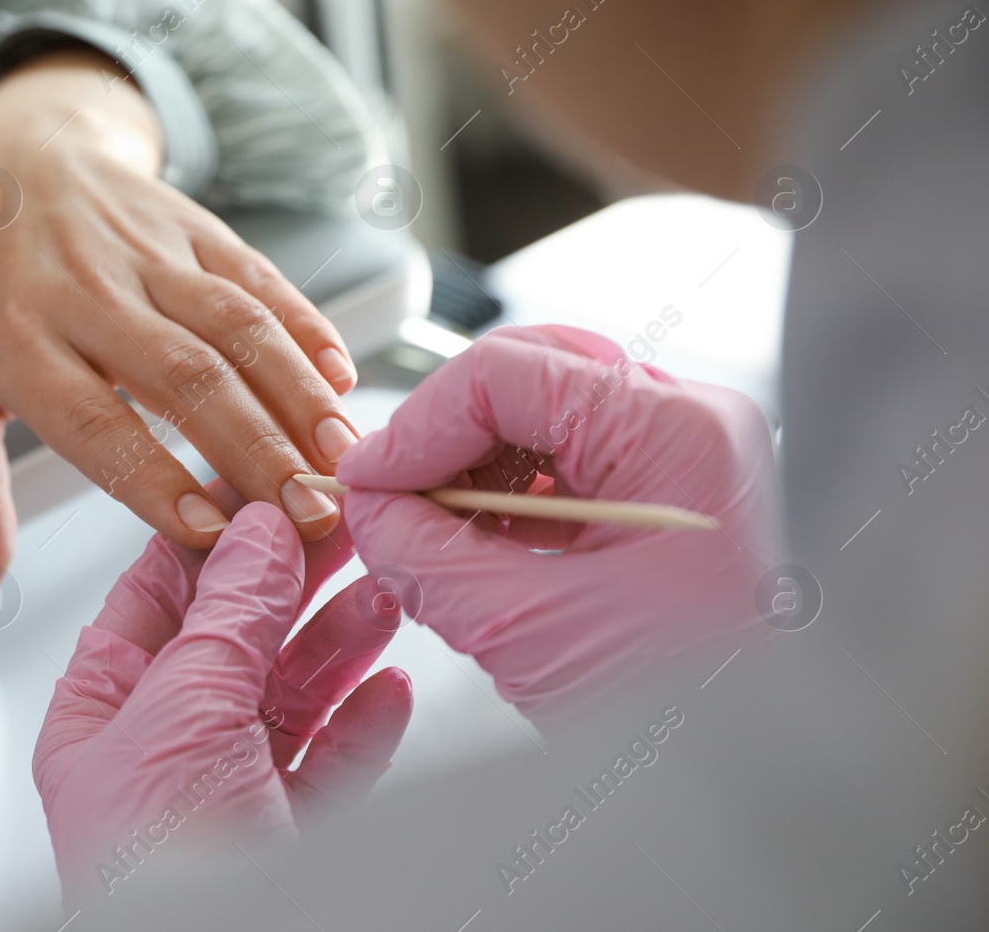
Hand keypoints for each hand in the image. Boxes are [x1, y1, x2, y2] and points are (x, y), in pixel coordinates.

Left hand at [0, 50, 360, 599]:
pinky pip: (257, 277)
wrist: (2, 157)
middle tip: (308, 517)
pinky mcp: (192, 227)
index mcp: (12, 340)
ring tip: (341, 459)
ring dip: (298, 393)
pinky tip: (341, 378)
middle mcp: (84, 291)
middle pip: (185, 375)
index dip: (155, 479)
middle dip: (256, 450)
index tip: (211, 534)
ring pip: (235, 324)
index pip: (92, 418)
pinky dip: (306, 326)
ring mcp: (144, 252)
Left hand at [34, 491, 411, 901]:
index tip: (270, 476)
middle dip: (295, 576)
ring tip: (385, 588)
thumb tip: (257, 529)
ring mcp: (228, 794)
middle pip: (236, 633)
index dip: (215, 528)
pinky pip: (332, 759)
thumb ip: (227, 616)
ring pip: (292, 691)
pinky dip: (366, 720)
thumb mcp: (186, 718)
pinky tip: (392, 686)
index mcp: (101, 715)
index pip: (157, 592)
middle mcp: (161, 748)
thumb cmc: (159, 878)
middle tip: (349, 517)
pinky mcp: (290, 834)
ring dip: (341, 637)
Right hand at [337, 325, 781, 721]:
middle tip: (391, 496)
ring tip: (430, 532)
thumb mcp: (539, 635)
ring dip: (473, 470)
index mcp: (676, 437)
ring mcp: (685, 459)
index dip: (418, 426)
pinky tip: (477, 546)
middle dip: (444, 437)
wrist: (777, 771)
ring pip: (545, 417)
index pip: (507, 374)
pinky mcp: (671, 499)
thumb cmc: (701, 710)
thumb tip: (372, 515)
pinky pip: (571, 466)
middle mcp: (690, 428)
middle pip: (528, 378)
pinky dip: (511, 499)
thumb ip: (435, 565)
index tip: (369, 481)